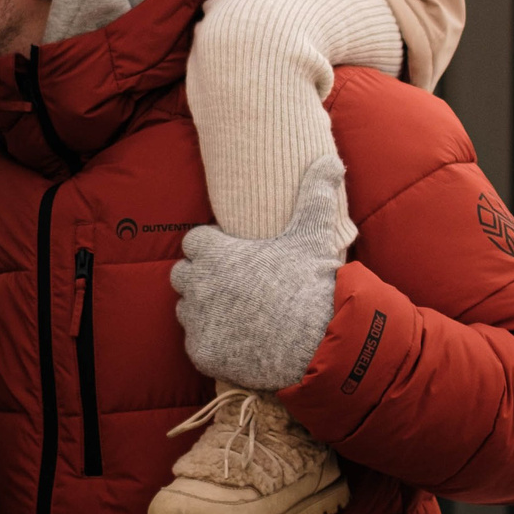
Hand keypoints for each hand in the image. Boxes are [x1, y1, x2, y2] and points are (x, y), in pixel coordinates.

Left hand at [170, 156, 351, 391]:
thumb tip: (332, 161)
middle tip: (229, 281)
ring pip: (186, 309)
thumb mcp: (312, 234)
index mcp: (216, 254)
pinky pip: (197, 343)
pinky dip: (212, 342)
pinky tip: (237, 339)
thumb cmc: (307, 284)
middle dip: (200, 275)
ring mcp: (198, 322)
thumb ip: (315, 194)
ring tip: (233, 311)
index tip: (231, 251)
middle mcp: (199, 286)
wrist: (312, 342)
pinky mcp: (202, 353)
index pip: (193, 241)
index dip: (211, 244)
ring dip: (202, 308)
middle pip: (182, 274)